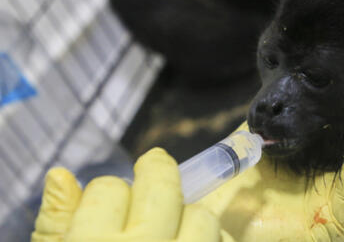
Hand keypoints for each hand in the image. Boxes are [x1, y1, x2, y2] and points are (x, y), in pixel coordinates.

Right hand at [31, 148, 234, 241]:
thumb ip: (57, 224)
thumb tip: (59, 175)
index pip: (109, 189)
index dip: (110, 191)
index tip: (114, 198)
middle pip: (163, 185)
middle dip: (158, 174)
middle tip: (156, 170)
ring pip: (201, 214)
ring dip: (190, 216)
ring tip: (177, 229)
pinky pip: (224, 241)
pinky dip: (213, 241)